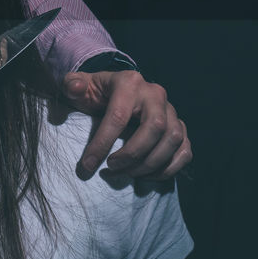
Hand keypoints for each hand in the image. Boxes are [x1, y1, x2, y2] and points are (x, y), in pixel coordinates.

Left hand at [63, 71, 191, 179]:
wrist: (116, 91)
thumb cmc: (95, 92)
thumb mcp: (78, 85)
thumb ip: (72, 84)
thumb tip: (75, 87)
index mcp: (129, 82)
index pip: (118, 116)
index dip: (102, 143)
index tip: (88, 165)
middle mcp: (155, 94)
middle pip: (155, 128)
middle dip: (133, 154)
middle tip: (112, 168)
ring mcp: (171, 110)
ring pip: (173, 140)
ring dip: (151, 164)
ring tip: (128, 173)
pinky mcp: (179, 126)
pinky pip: (185, 150)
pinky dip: (169, 168)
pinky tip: (147, 176)